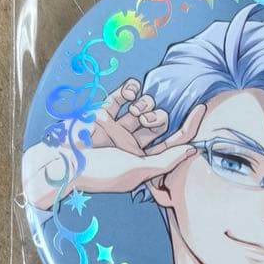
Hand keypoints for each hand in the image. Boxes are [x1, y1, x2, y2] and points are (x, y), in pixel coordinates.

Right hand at [23, 78, 206, 205]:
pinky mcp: (102, 114)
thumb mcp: (137, 170)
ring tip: (134, 110)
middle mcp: (132, 145)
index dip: (189, 127)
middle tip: (147, 120)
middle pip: (160, 123)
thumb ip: (167, 160)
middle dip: (159, 118)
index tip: (202, 109)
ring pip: (143, 108)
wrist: (62, 162)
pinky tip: (132, 90)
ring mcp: (117, 128)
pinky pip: (122, 97)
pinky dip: (130, 90)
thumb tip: (193, 151)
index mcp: (143, 161)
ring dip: (144, 105)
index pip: (174, 143)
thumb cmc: (100, 173)